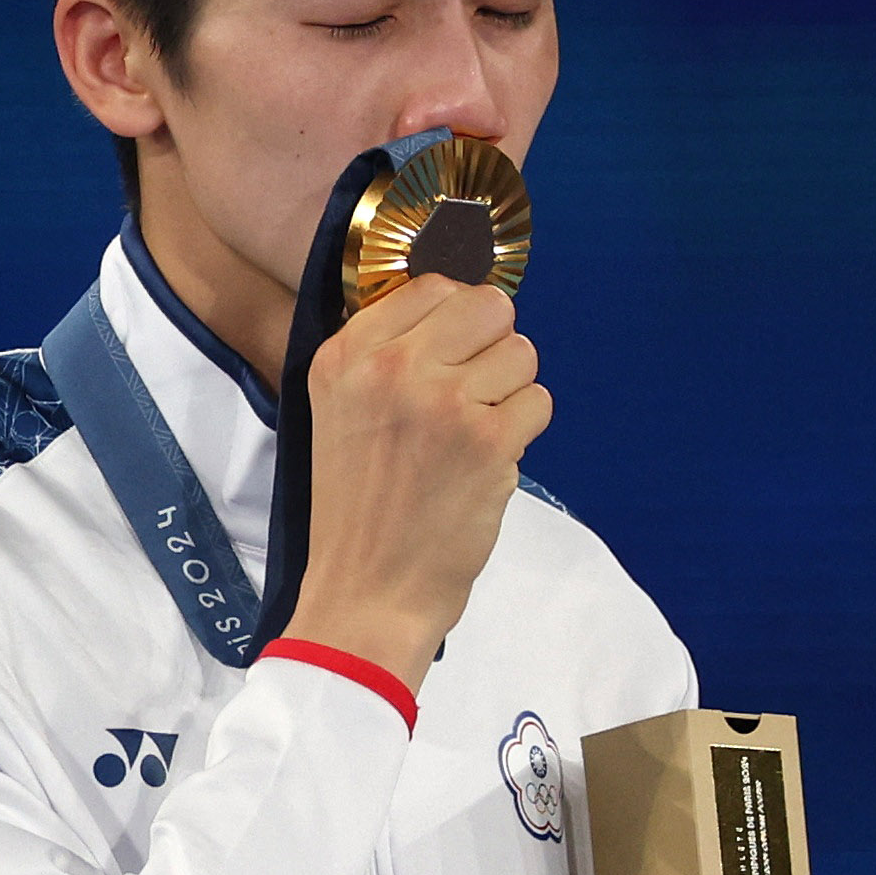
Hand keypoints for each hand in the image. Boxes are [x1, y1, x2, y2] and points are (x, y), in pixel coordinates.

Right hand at [281, 275, 551, 692]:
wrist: (367, 589)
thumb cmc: (358, 506)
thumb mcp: (337, 410)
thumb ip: (383, 354)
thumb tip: (455, 302)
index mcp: (345, 356)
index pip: (431, 285)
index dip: (457, 318)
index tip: (452, 354)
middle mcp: (392, 368)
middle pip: (487, 305)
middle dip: (493, 345)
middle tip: (472, 391)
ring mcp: (443, 402)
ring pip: (522, 352)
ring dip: (511, 390)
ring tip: (473, 434)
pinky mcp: (487, 440)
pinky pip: (539, 401)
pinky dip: (523, 431)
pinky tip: (487, 461)